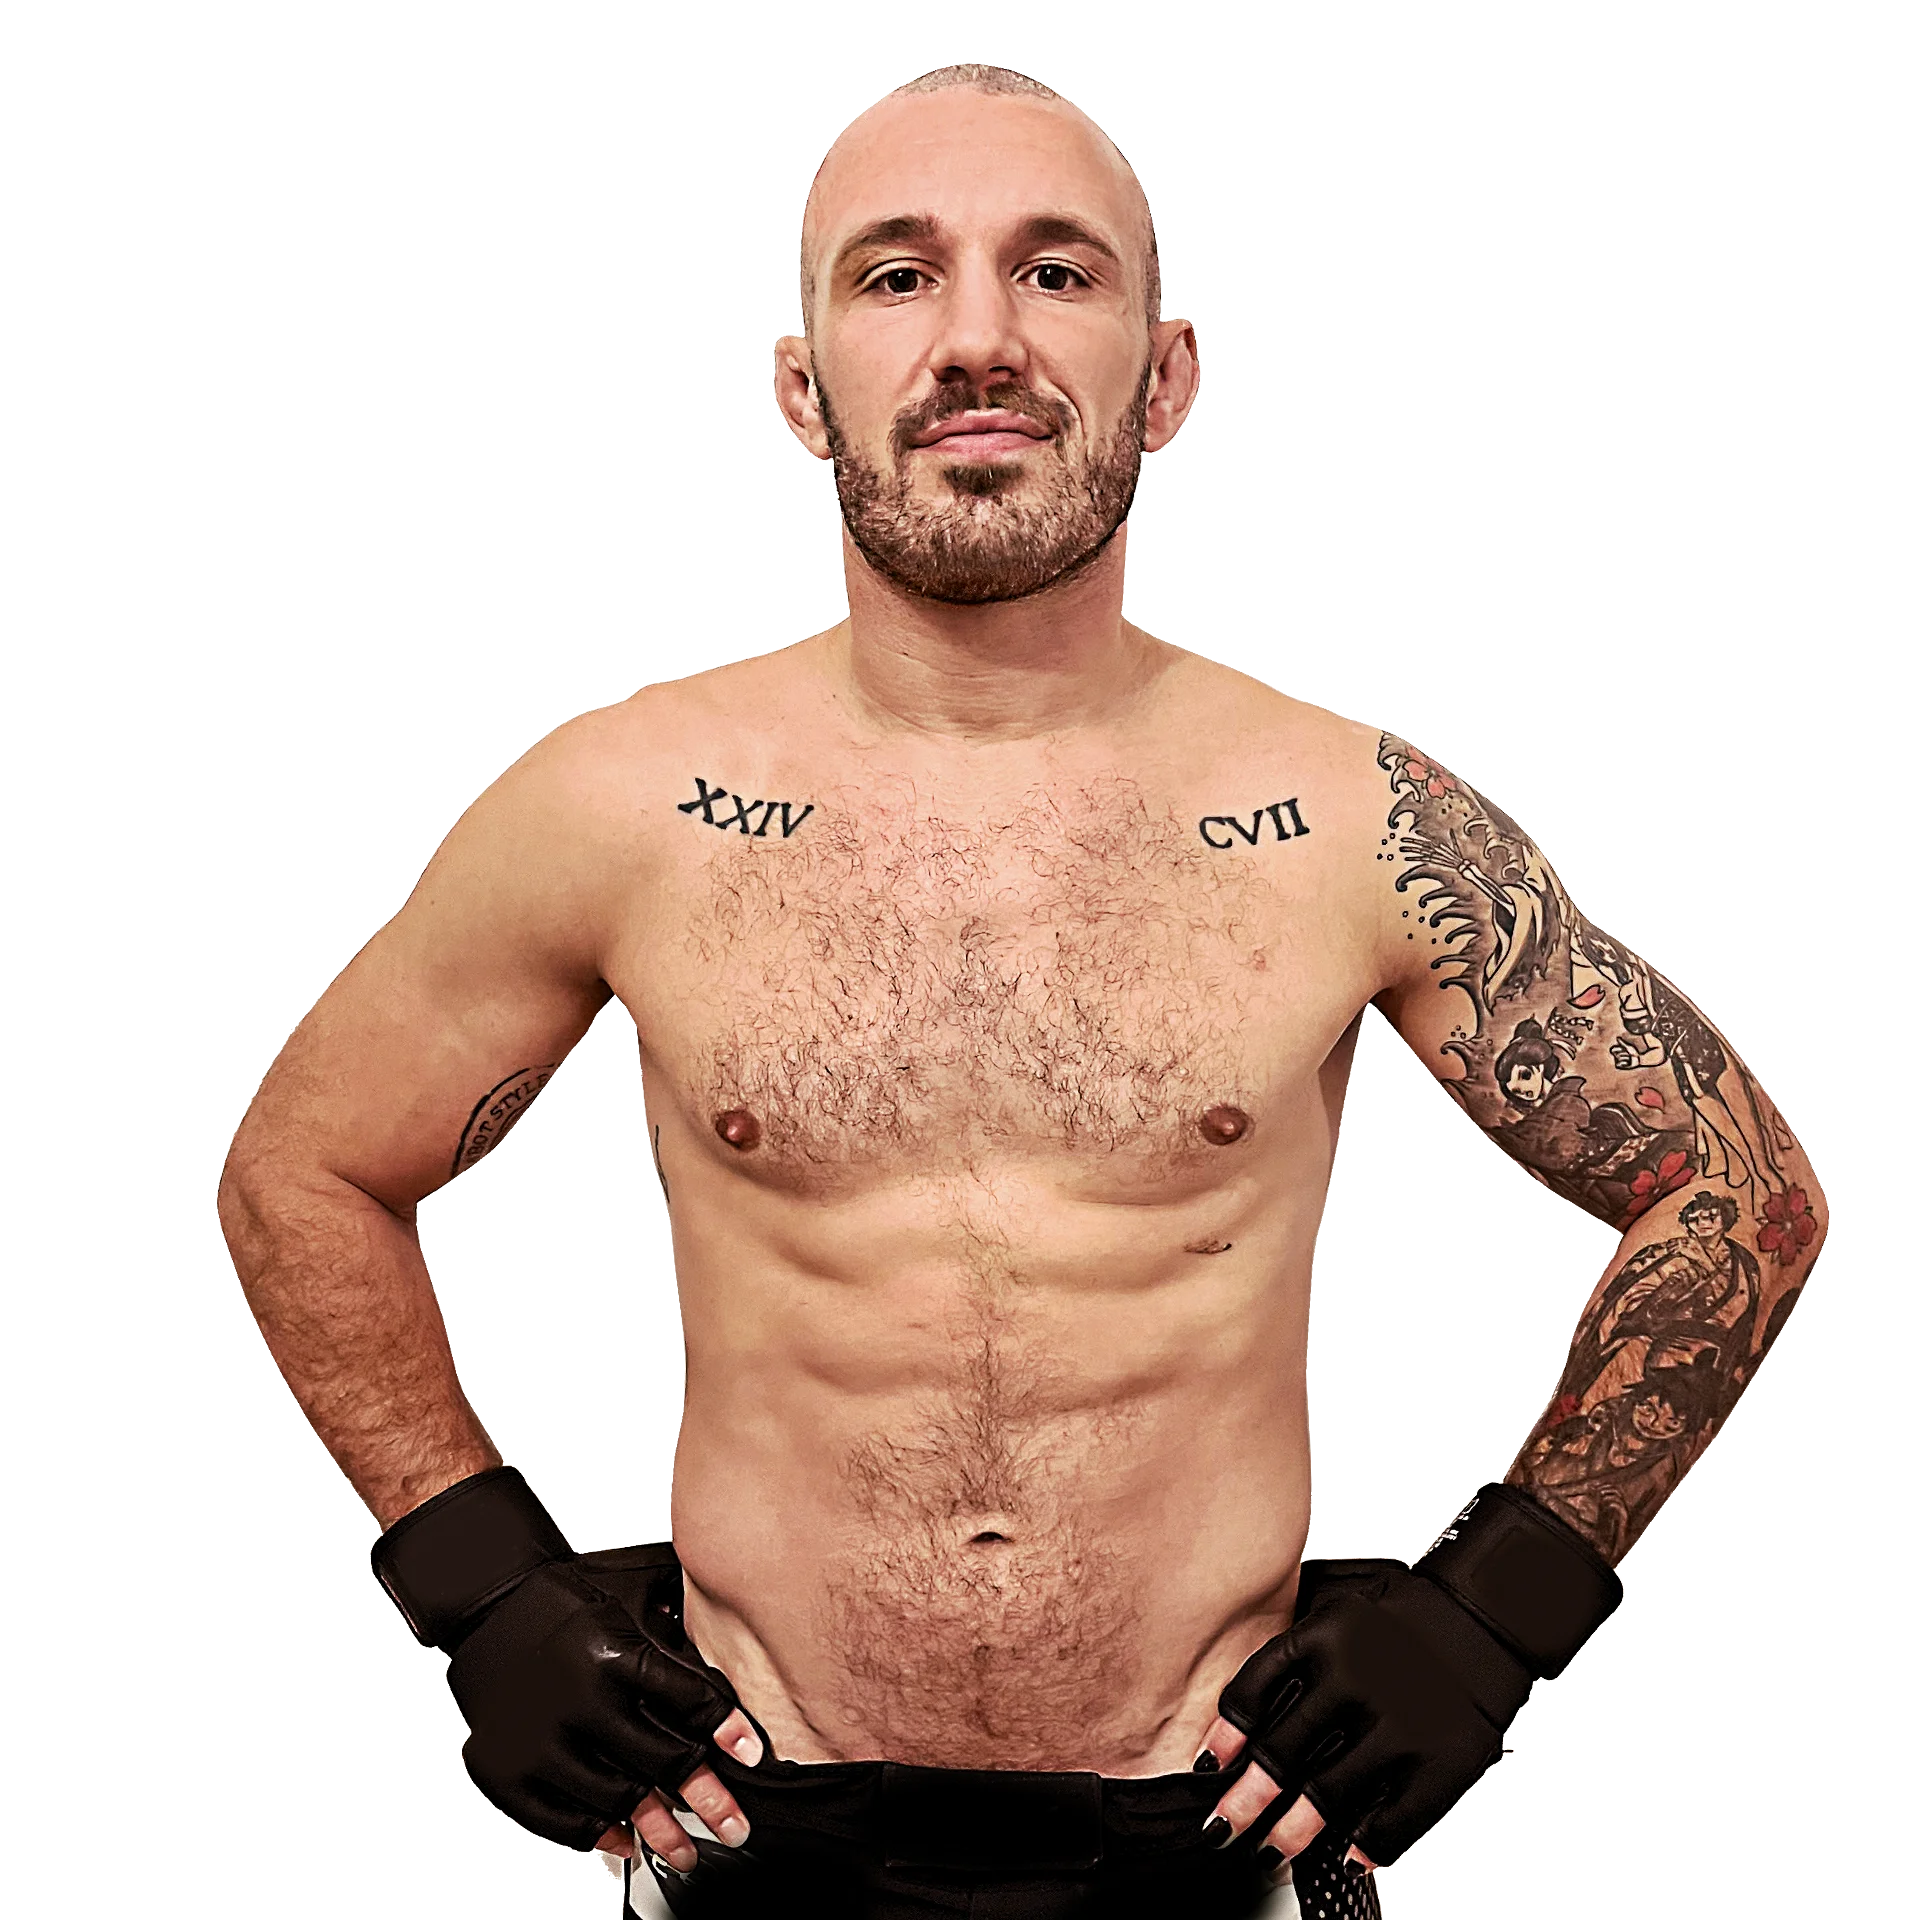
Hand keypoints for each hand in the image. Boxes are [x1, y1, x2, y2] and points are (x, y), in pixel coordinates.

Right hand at [447, 1556, 759, 1858]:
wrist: (488, 1607)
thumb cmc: (561, 1609)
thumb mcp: (622, 1620)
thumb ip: (662, 1667)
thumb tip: (716, 1720)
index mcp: (611, 1656)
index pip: (686, 1701)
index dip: (725, 1731)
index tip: (751, 1758)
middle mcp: (576, 1700)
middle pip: (657, 1761)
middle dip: (707, 1798)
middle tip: (734, 1824)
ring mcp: (537, 1741)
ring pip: (614, 1799)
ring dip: (658, 1829)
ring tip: (685, 1849)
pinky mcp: (504, 1770)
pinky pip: (559, 1819)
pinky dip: (596, 1835)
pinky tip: (624, 1840)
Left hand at [1188, 1558, 1531, 1873]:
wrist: (1488, 1611)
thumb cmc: (1406, 1606)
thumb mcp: (1339, 1595)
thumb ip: (1291, 1628)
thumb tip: (1234, 1665)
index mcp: (1323, 1635)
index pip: (1254, 1693)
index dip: (1225, 1736)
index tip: (1207, 1767)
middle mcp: (1354, 1679)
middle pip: (1280, 1755)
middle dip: (1244, 1801)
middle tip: (1221, 1828)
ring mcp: (1399, 1723)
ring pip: (1326, 1795)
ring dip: (1291, 1832)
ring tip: (1270, 1853)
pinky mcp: (1442, 1759)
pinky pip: (1394, 1818)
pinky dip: (1367, 1845)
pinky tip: (1348, 1856)